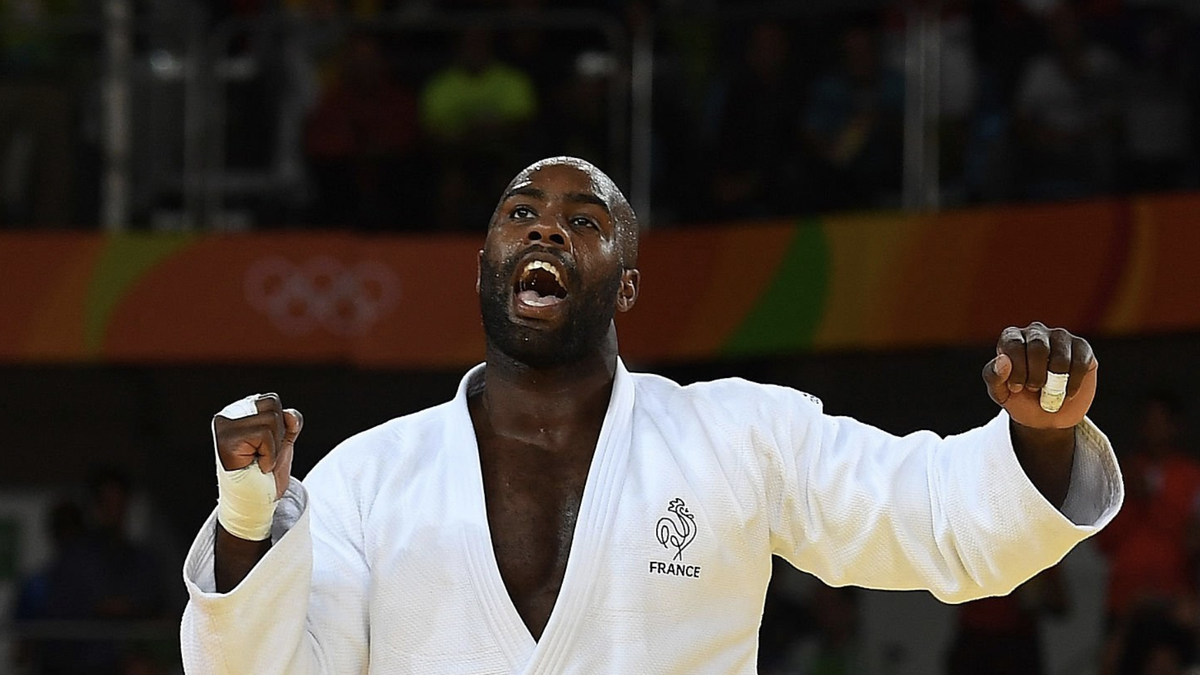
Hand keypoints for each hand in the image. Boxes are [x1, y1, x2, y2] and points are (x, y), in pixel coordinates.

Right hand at [213, 394, 302, 499]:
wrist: (256, 500)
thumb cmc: (267, 471)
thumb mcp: (284, 440)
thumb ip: (290, 422)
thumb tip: (289, 415)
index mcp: (240, 411)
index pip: (272, 400)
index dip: (281, 424)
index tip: (267, 445)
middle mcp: (228, 414)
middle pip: (272, 404)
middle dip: (278, 433)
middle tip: (263, 453)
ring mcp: (225, 425)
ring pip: (270, 419)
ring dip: (273, 446)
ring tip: (259, 460)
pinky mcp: (226, 439)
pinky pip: (264, 435)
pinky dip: (269, 455)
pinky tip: (256, 466)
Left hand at [983, 322, 1097, 429]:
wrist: (1046, 418)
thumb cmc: (1019, 399)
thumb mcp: (1000, 393)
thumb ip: (993, 376)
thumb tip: (1003, 360)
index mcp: (1011, 338)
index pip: (1013, 344)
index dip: (1016, 369)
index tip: (1017, 388)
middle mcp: (1036, 332)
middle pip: (1038, 346)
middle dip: (1035, 374)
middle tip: (1034, 389)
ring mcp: (1060, 337)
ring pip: (1060, 355)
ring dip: (1055, 380)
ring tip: (1049, 391)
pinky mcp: (1082, 348)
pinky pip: (1081, 362)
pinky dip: (1072, 383)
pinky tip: (1066, 393)